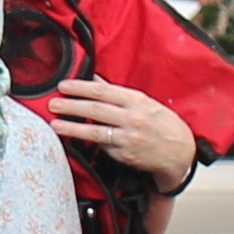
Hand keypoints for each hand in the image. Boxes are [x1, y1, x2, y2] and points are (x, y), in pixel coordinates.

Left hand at [48, 75, 202, 187]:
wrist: (181, 151)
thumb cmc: (162, 123)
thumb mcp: (144, 102)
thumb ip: (117, 92)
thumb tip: (93, 78)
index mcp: (136, 101)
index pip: (103, 91)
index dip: (80, 87)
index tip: (63, 86)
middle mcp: (132, 118)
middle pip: (95, 110)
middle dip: (71, 106)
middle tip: (53, 104)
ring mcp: (129, 138)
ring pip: (95, 132)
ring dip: (72, 128)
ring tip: (55, 124)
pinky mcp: (126, 155)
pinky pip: (104, 147)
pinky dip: (90, 142)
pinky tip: (77, 140)